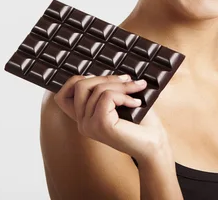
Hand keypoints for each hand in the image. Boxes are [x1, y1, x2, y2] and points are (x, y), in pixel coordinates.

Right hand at [53, 74, 169, 161]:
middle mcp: (82, 124)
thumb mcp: (119, 101)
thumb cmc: (141, 123)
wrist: (154, 144)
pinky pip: (107, 96)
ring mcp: (89, 125)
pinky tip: (136, 103)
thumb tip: (101, 73)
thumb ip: (105, 90)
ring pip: (96, 89)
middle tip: (129, 81)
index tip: (107, 80)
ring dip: (122, 85)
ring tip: (137, 90)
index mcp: (84, 118)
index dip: (79, 79)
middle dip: (107, 77)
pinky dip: (124, 95)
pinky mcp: (100, 124)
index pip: (62, 95)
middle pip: (80, 85)